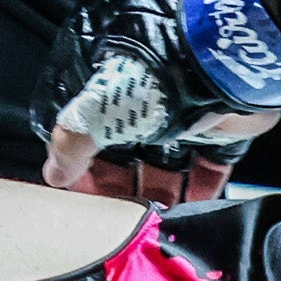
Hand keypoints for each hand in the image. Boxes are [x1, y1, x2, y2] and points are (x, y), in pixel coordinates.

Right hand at [31, 0, 280, 198]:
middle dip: (121, 185)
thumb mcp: (99, 108)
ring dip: (157, 191)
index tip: (79, 194)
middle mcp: (147, 99)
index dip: (81, 163)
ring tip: (151, 219)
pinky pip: (207, 166)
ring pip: (165, 162)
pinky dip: (198, 189)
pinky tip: (188, 209)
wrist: (226, 61)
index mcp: (113, 88)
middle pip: (127, 152)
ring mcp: (185, 113)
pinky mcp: (221, 128)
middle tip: (117, 214)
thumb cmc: (156, 78)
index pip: (88, 131)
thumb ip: (73, 141)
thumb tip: (54, 172)